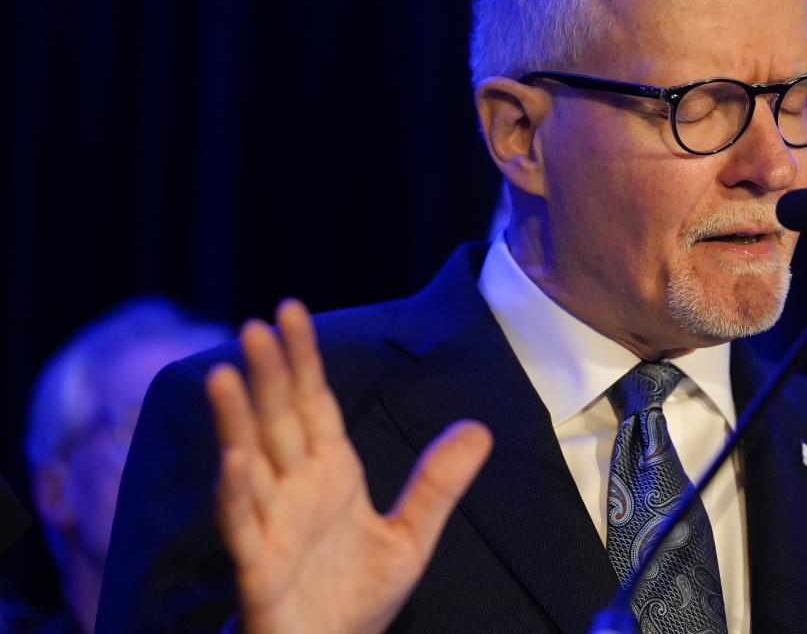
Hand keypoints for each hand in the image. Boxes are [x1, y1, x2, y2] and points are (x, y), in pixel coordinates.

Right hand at [205, 299, 491, 633]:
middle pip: (278, 422)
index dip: (302, 359)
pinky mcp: (256, 568)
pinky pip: (243, 525)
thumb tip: (480, 428)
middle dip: (268, 375)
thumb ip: (438, 483)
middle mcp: (294, 490)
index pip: (313, 404)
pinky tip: (236, 458)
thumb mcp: (410, 537)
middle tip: (255, 326)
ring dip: (236, 421)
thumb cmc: (356, 599)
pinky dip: (237, 492)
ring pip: (250, 463)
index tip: (290, 310)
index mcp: (329, 474)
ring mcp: (271, 525)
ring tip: (224, 375)